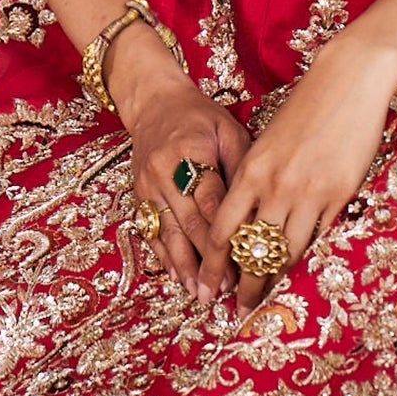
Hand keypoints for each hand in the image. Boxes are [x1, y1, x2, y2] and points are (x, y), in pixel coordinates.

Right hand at [119, 61, 250, 298]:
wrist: (154, 103)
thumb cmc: (201, 116)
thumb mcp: (228, 129)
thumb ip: (242, 166)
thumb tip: (258, 208)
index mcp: (190, 150)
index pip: (210, 200)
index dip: (226, 233)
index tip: (244, 260)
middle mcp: (163, 170)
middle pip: (189, 222)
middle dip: (209, 259)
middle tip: (227, 288)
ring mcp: (146, 185)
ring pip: (168, 233)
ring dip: (186, 266)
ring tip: (202, 293)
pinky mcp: (138, 194)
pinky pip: (151, 231)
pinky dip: (165, 257)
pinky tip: (179, 277)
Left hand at [197, 36, 396, 319]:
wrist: (347, 80)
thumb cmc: (305, 106)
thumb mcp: (267, 140)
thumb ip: (255, 177)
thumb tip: (247, 219)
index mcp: (251, 170)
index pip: (224, 229)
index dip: (215, 263)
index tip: (209, 284)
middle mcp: (276, 186)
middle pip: (254, 250)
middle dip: (245, 284)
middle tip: (239, 308)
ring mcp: (309, 192)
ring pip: (287, 252)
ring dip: (277, 279)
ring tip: (270, 300)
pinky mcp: (340, 194)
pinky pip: (320, 237)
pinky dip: (310, 256)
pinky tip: (305, 271)